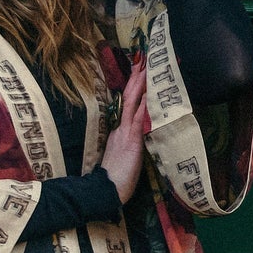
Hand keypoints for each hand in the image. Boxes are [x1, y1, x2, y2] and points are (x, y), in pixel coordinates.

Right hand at [102, 58, 147, 202]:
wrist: (106, 192)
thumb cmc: (115, 178)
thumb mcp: (123, 156)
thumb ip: (126, 143)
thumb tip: (135, 133)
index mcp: (119, 131)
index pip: (128, 104)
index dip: (133, 88)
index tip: (138, 72)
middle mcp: (121, 128)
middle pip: (129, 98)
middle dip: (136, 79)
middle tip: (141, 60)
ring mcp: (125, 133)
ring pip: (133, 104)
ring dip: (140, 86)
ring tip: (145, 68)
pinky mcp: (131, 142)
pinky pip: (137, 120)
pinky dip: (142, 106)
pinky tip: (147, 94)